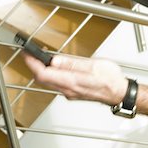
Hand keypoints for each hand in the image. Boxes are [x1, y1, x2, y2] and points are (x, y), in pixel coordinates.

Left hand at [24, 53, 147, 115]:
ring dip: (41, 71)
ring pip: (48, 83)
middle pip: (43, 80)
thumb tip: (55, 60)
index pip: (44, 74)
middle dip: (34, 66)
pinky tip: (53, 67)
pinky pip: (56, 84)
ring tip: (39, 59)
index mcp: (72, 81)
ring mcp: (70, 93)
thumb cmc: (111, 80)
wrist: (120, 93)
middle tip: (30, 55)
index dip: (33, 64)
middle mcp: (68, 90)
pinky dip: (50, 75)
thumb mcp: (93, 65)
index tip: (27, 54)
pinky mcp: (73, 93)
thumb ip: (72, 63)